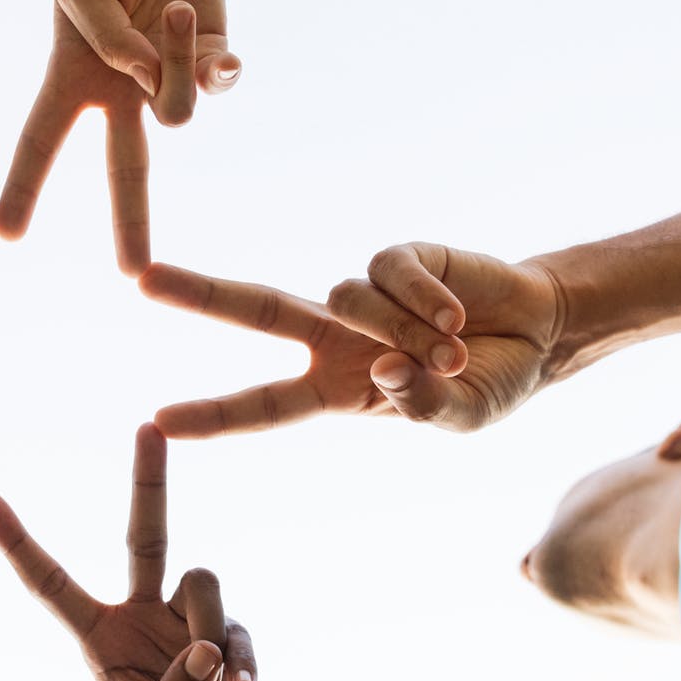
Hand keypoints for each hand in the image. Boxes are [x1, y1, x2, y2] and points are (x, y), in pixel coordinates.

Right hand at [0, 0, 240, 275]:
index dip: (24, 186)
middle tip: (135, 274)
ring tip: (172, 8)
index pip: (42, 141)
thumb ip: (104, 34)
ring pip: (177, 111)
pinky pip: (217, 81)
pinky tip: (201, 27)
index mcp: (72, 78)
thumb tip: (146, 77)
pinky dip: (213, 58)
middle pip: (126, 171)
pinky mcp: (214, 60)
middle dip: (131, 223)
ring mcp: (169, 80)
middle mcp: (120, 92)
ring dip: (176, 60)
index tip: (7, 234)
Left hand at [0, 425, 257, 680]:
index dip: (19, 544)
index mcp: (96, 635)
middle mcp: (140, 612)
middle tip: (149, 425)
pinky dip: (240, 664)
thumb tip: (207, 654)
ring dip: (207, 633)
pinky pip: (236, 630)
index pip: (51, 583)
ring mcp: (187, 618)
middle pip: (145, 534)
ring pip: (201, 582)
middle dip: (149, 480)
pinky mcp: (229, 633)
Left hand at [139, 261, 462, 436]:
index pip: (263, 405)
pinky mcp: (397, 259)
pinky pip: (389, 274)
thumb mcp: (459, 417)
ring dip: (402, 330)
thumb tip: (386, 371)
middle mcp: (334, 337)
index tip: (158, 420)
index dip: (214, 415)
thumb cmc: (488, 384)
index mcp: (335, 388)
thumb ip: (424, 406)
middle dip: (199, 293)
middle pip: (254, 310)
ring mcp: (362, 295)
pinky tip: (456, 316)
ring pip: (347, 300)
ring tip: (451, 350)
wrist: (539, 335)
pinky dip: (424, 299)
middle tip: (142, 279)